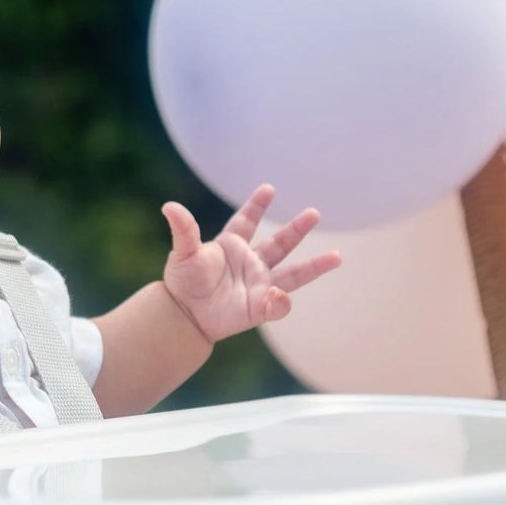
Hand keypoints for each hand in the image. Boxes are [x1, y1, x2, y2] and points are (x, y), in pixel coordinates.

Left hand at [162, 184, 340, 342]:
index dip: (257, 205)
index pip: (247, 220)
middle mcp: (250, 262)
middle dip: (297, 229)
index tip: (269, 189)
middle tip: (314, 213)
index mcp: (231, 245)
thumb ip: (183, 230)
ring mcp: (258, 285)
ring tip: (337, 258)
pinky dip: (279, 302)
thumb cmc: (182, 282)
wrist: (182, 315)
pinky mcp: (259, 307)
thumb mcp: (182, 253)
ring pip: (292, 274)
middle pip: (280, 243)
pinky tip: (277, 297)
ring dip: (314, 267)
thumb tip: (169, 206)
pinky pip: (276, 304)